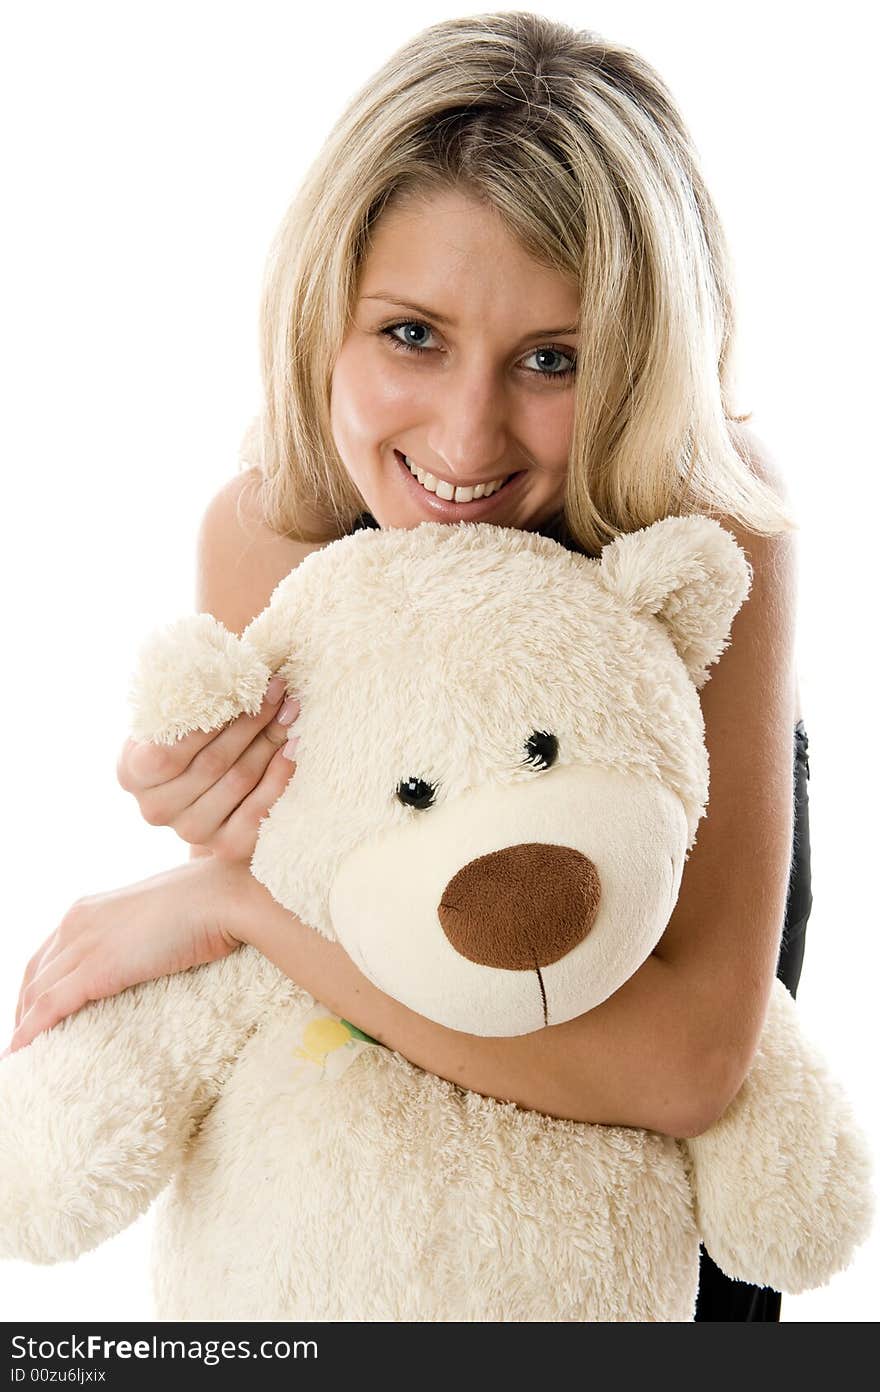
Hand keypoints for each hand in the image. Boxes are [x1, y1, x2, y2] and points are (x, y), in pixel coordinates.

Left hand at [7, 857, 251, 1053]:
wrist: (221, 898)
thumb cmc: (204, 904)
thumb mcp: (156, 918)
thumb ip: (135, 936)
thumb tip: (141, 958)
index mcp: (88, 909)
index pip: (46, 955)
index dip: (34, 988)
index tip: (33, 1014)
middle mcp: (77, 923)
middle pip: (33, 975)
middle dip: (23, 1010)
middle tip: (24, 1041)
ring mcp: (85, 944)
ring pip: (36, 993)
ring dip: (23, 1026)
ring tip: (19, 1055)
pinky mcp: (97, 969)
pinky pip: (50, 1007)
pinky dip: (30, 1032)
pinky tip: (20, 1052)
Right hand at [117, 674, 300, 861]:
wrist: (205, 789)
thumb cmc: (189, 737)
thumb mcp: (175, 716)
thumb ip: (188, 695)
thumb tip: (227, 659)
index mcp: (133, 772)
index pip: (169, 750)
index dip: (208, 720)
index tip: (242, 685)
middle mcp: (155, 809)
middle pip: (213, 762)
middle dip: (251, 721)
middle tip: (279, 690)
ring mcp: (189, 831)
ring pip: (239, 780)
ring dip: (270, 740)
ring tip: (290, 710)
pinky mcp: (226, 846)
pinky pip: (260, 810)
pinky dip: (280, 776)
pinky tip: (293, 748)